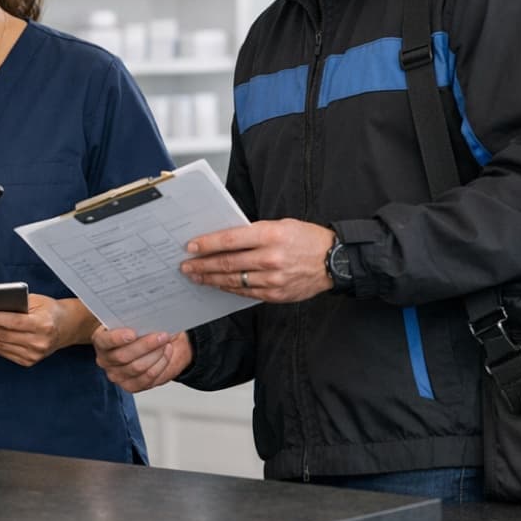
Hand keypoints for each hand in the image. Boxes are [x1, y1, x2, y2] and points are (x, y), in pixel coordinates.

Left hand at [0, 294, 92, 367]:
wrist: (67, 327)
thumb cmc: (50, 310)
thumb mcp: (37, 301)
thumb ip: (16, 303)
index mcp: (44, 325)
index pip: (14, 322)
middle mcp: (39, 342)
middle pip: (3, 335)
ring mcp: (34, 355)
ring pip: (1, 345)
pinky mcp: (28, 361)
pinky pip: (4, 352)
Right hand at [93, 326, 192, 393]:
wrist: (152, 342)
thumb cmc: (140, 328)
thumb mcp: (135, 319)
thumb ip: (136, 318)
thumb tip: (148, 318)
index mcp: (101, 340)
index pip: (105, 341)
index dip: (117, 338)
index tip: (132, 334)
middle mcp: (105, 360)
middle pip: (123, 356)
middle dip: (146, 345)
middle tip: (162, 335)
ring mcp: (117, 375)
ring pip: (138, 367)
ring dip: (156, 354)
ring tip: (166, 342)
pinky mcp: (131, 386)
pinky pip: (147, 378)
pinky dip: (160, 364)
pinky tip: (166, 352)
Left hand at [181, 219, 336, 303]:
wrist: (334, 261)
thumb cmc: (306, 238)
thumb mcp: (281, 225)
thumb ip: (254, 232)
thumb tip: (225, 239)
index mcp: (271, 235)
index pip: (230, 240)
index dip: (207, 244)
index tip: (191, 246)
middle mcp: (270, 258)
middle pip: (227, 262)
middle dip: (202, 264)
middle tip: (186, 265)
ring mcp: (273, 279)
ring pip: (233, 280)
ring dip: (211, 279)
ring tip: (196, 276)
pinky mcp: (276, 295)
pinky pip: (245, 292)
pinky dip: (229, 289)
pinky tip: (218, 285)